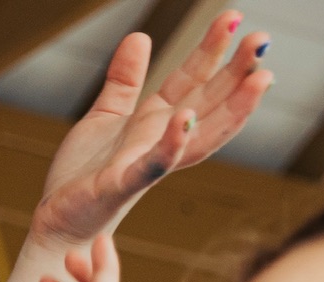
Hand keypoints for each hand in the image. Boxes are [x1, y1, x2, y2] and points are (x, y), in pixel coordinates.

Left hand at [7, 14, 269, 281]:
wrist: (59, 219)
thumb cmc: (86, 172)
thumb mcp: (106, 115)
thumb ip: (125, 80)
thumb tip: (140, 37)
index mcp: (158, 122)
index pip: (194, 81)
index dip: (214, 51)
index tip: (236, 19)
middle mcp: (163, 142)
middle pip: (210, 103)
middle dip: (238, 72)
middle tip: (263, 39)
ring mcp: (148, 164)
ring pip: (200, 135)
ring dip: (232, 108)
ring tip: (256, 78)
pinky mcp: (123, 185)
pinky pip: (153, 165)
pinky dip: (171, 144)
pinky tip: (186, 119)